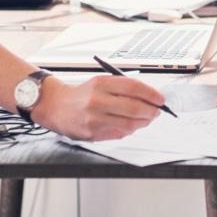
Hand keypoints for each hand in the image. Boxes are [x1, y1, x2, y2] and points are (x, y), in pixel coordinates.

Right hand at [30, 75, 165, 140]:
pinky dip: (130, 130)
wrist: (56, 107)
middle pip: (134, 108)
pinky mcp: (93, 134)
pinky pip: (119, 134)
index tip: (160, 99)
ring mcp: (95, 119)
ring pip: (129, 124)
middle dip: (151, 111)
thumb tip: (150, 98)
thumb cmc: (83, 94)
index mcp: (101, 84)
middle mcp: (97, 101)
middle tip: (157, 111)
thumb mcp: (101, 82)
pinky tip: (131, 125)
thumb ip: (124, 88)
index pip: (133, 87)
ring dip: (143, 122)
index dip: (151, 94)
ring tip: (147, 119)